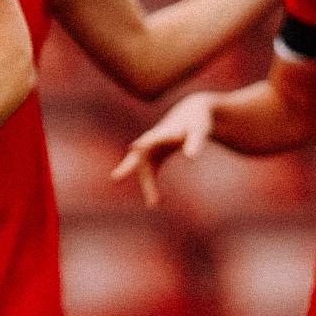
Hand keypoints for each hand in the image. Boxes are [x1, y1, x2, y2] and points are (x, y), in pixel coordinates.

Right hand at [111, 90, 215, 206]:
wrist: (192, 111)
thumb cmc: (197, 120)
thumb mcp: (200, 130)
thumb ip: (195, 143)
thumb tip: (191, 159)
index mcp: (163, 132)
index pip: (152, 138)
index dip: (145, 142)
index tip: (135, 146)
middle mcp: (153, 141)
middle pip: (138, 155)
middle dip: (127, 166)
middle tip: (115, 177)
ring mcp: (153, 148)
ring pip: (145, 168)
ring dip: (147, 184)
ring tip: (153, 204)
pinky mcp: (157, 154)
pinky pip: (151, 171)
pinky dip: (151, 184)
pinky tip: (154, 201)